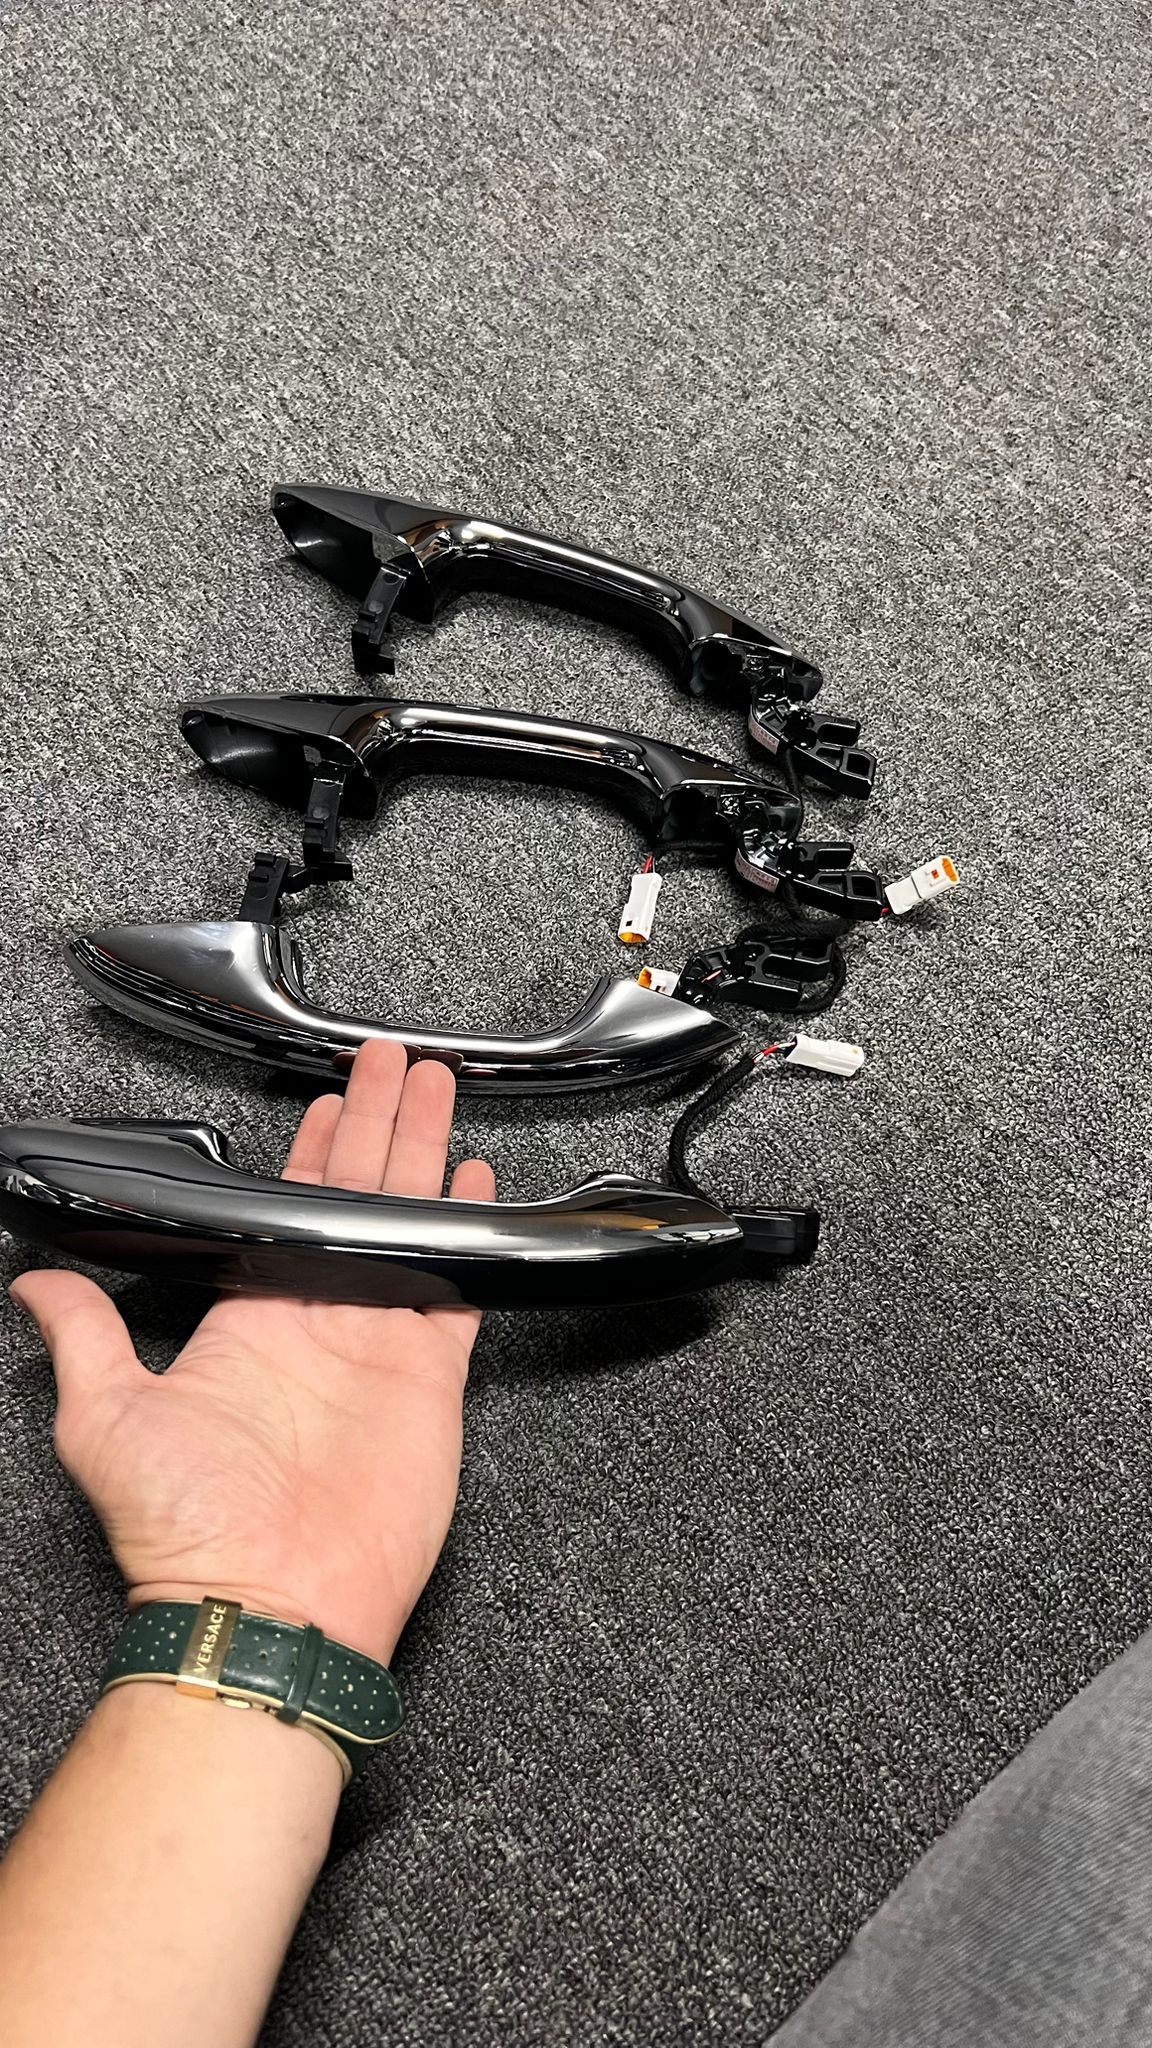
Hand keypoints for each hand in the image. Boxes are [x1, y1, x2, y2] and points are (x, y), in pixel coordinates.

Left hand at [9, 1042, 494, 1664]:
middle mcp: (317, 1321)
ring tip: (441, 1092)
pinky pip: (458, 1287)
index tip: (327, 1098)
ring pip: (412, 1222)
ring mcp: (377, 1344)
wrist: (272, 1601)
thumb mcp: (105, 1418)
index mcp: (249, 1319)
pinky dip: (473, 1238)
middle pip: (357, 1195)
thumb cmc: (188, 1530)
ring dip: (426, 1155)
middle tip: (398, 1062)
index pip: (285, 1208)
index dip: (311, 1147)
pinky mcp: (428, 1377)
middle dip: (379, 1122)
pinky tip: (479, 1186)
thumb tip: (35, 1285)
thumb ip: (84, 1338)